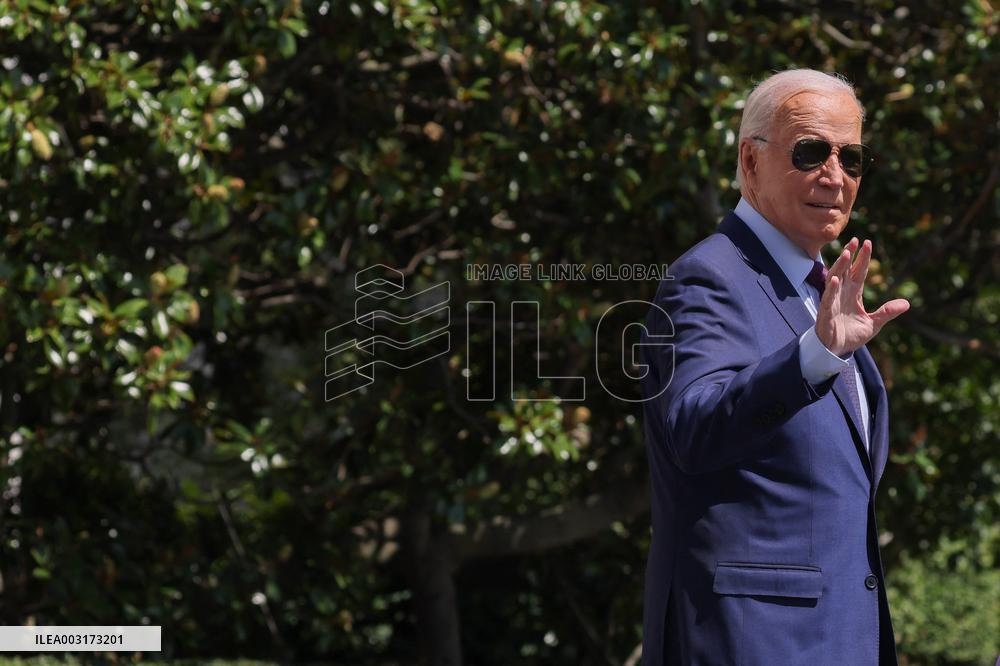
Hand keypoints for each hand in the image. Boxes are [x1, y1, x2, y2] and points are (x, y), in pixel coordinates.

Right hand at [815, 237, 910, 356]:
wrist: (835, 350)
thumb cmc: (851, 335)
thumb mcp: (874, 323)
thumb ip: (887, 312)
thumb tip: (907, 303)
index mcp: (853, 293)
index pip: (859, 271)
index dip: (863, 257)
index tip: (867, 242)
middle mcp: (842, 293)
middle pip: (846, 270)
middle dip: (850, 255)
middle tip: (855, 240)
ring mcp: (833, 301)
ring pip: (835, 279)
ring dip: (840, 266)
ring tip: (847, 254)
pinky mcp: (826, 312)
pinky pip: (828, 298)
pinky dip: (831, 289)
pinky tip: (836, 279)